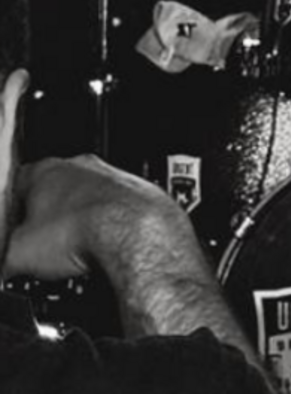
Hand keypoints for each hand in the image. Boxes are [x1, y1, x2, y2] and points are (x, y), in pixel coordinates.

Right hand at [6, 156, 261, 362]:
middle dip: (44, 219)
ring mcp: (111, 178)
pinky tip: (96, 251)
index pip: (15, 184)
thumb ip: (5, 258)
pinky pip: (111, 211)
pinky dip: (103, 229)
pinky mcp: (135, 194)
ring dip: (75, 223)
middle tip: (38, 246)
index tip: (10, 230)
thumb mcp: (18, 254)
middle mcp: (81, 167)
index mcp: (47, 171)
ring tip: (68, 253)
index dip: (10, 211)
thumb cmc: (81, 230)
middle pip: (52, 192)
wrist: (134, 233)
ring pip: (83, 200)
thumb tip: (5, 266)